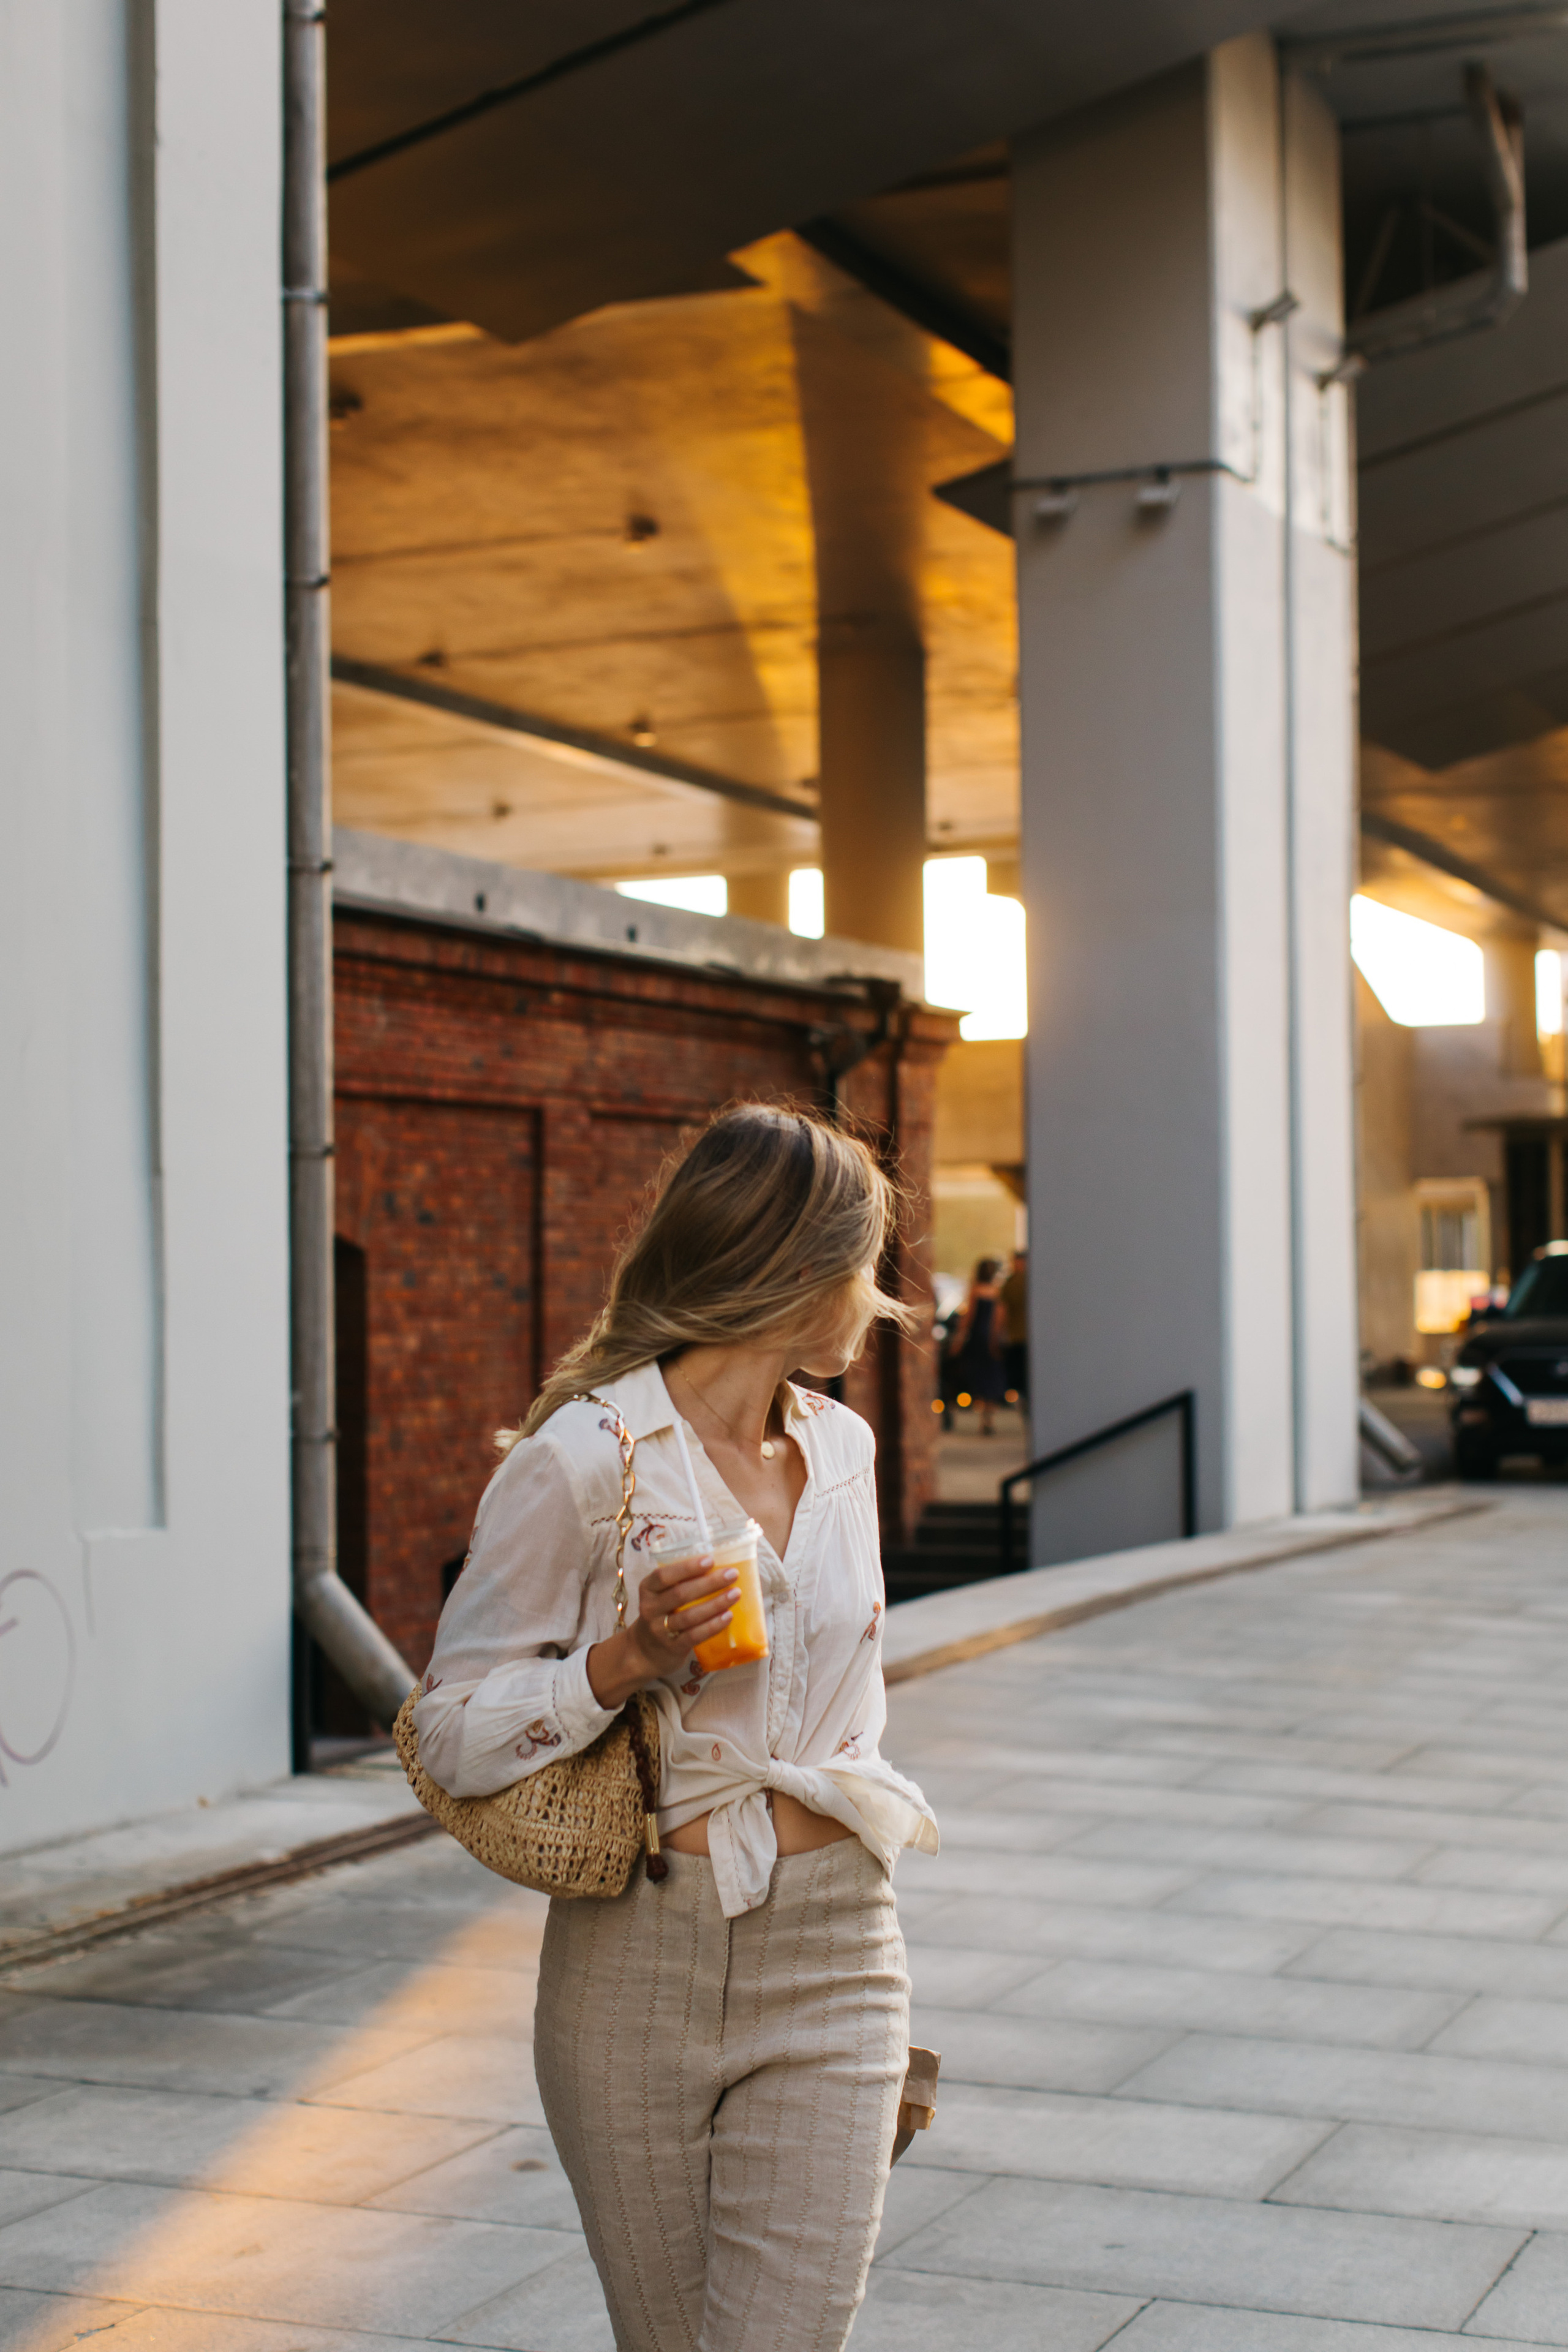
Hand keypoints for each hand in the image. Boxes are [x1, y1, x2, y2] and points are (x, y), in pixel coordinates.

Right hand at [586, 1553, 738, 1707]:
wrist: (646, 1650)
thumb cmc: (662, 1613)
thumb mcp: (661, 1594)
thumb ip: (680, 1581)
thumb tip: (718, 1564)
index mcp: (648, 1589)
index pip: (664, 1575)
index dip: (687, 1568)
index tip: (710, 1560)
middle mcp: (650, 1608)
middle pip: (680, 1594)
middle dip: (709, 1583)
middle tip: (732, 1574)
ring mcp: (660, 1629)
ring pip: (689, 1616)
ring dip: (715, 1604)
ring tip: (735, 1594)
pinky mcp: (672, 1647)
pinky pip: (694, 1636)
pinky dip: (713, 1626)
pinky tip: (728, 1616)